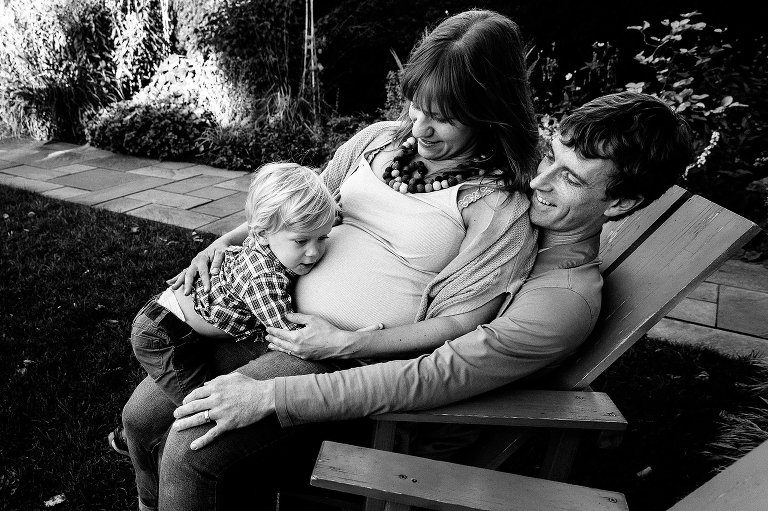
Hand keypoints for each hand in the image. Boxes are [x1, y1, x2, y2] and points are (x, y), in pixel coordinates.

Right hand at [166, 240, 227, 293]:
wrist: (217, 245)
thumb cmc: (221, 249)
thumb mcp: (222, 253)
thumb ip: (218, 262)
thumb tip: (214, 273)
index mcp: (202, 258)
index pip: (203, 272)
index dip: (205, 281)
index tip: (207, 290)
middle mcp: (195, 262)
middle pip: (190, 274)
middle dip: (187, 284)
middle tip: (186, 294)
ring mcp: (193, 265)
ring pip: (184, 274)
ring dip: (178, 281)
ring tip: (173, 288)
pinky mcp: (193, 267)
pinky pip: (184, 273)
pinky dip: (177, 278)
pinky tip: (170, 283)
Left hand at [171, 373, 274, 449]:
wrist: (265, 396)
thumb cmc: (251, 385)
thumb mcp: (234, 376)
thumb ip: (218, 380)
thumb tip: (206, 384)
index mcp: (216, 387)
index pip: (196, 393)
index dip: (188, 399)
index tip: (185, 403)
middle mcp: (216, 399)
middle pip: (193, 406)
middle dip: (181, 411)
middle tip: (175, 416)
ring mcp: (221, 412)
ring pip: (198, 419)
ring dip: (185, 424)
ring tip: (176, 428)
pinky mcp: (227, 424)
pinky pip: (212, 434)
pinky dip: (201, 441)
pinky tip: (193, 447)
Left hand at [265, 313, 381, 359]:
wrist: (338, 345)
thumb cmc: (327, 331)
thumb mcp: (312, 320)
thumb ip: (297, 317)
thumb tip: (286, 316)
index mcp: (296, 338)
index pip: (280, 334)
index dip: (272, 331)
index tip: (267, 328)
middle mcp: (296, 348)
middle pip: (280, 343)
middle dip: (272, 339)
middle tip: (267, 336)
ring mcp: (301, 355)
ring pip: (285, 350)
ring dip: (277, 347)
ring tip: (271, 345)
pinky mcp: (306, 358)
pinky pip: (292, 354)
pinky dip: (286, 351)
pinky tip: (285, 350)